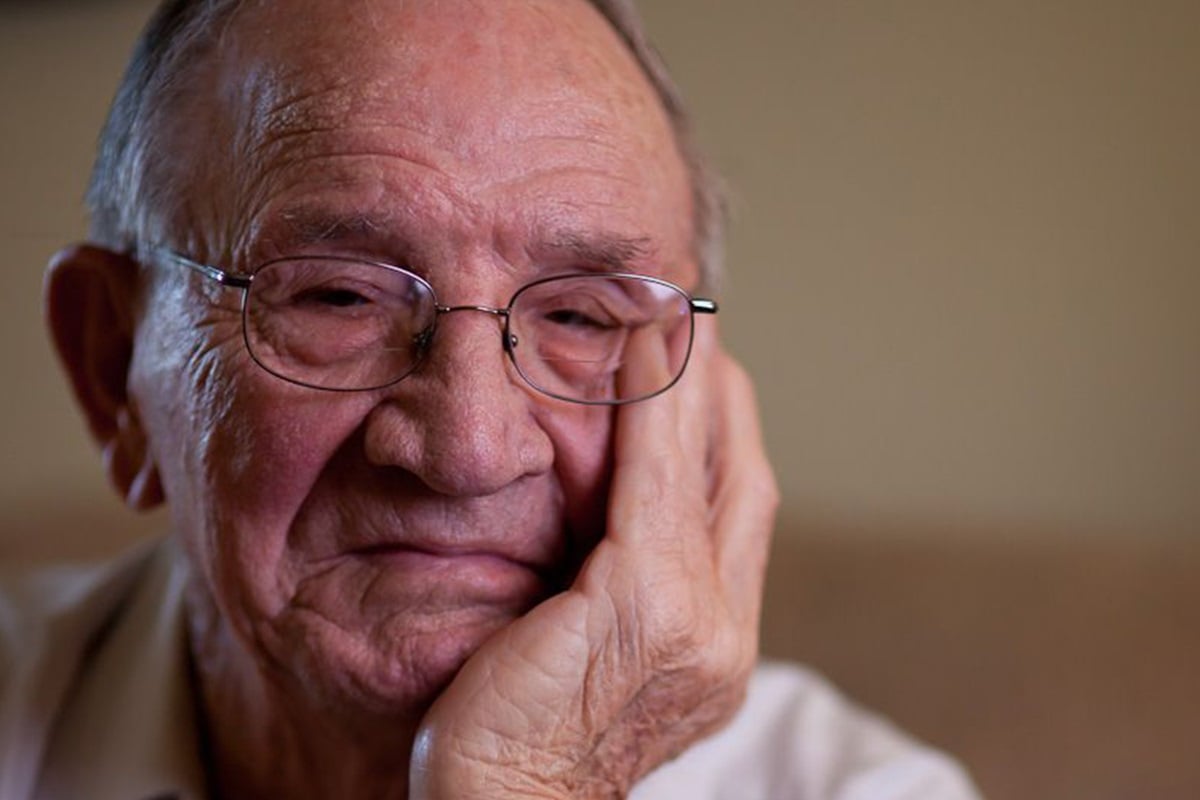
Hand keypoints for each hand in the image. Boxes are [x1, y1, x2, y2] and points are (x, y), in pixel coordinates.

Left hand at [410, 320, 778, 798]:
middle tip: (693, 328)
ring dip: (691, 384)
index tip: (702, 376)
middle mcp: (725, 633)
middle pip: (742, 482)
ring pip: (705, 469)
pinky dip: (654, 406)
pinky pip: (655, 478)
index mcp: (716, 647)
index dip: (723, 437)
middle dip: (722, 400)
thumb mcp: (590, 662)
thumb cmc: (520, 747)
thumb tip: (603, 521)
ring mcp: (697, 621)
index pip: (737, 517)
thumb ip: (619, 592)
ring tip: (669, 318)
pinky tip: (641, 351)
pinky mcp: (645, 605)